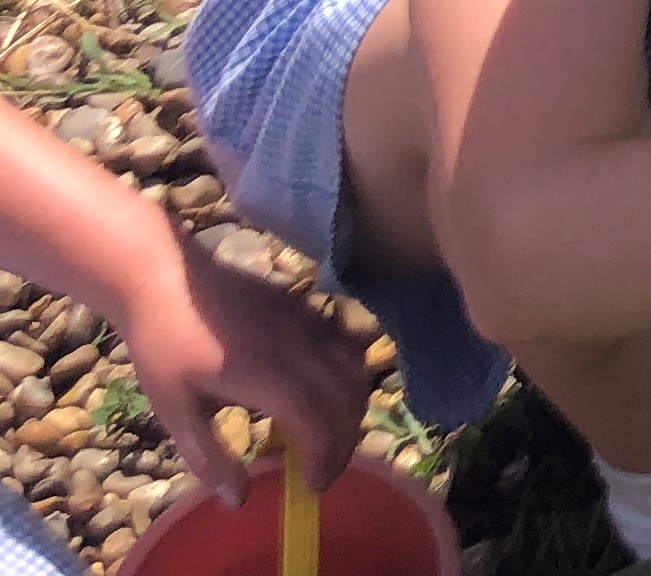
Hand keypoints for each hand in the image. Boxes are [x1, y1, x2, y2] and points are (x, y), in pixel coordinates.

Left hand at [113, 238, 371, 496]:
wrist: (167, 280)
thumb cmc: (165, 347)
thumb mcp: (175, 411)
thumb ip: (209, 457)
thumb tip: (238, 499)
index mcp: (265, 374)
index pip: (317, 420)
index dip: (324, 457)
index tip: (311, 487)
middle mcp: (300, 346)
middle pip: (347, 399)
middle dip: (344, 442)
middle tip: (322, 472)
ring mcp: (309, 324)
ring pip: (357, 371)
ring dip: (353, 410)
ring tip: (329, 438)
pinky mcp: (309, 311)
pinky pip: (349, 348)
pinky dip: (350, 380)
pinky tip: (326, 396)